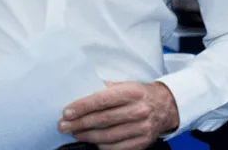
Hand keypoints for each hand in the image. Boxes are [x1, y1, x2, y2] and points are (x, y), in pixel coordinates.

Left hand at [59, 81, 178, 149]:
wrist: (164, 107)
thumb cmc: (138, 94)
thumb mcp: (124, 85)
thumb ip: (105, 88)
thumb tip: (79, 92)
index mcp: (131, 92)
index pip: (101, 100)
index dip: (82, 107)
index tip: (67, 112)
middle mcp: (138, 110)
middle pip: (102, 120)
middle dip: (79, 123)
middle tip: (63, 125)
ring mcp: (141, 128)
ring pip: (108, 136)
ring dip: (87, 136)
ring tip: (74, 133)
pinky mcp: (142, 142)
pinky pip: (117, 147)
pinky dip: (101, 146)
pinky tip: (91, 142)